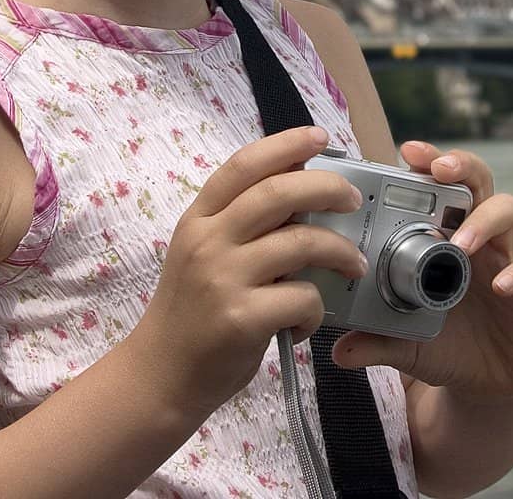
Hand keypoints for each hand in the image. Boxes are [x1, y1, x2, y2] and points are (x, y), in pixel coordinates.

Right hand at [125, 126, 368, 423]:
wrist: (159, 376)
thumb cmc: (192, 313)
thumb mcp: (204, 254)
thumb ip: (241, 223)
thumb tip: (301, 190)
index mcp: (199, 219)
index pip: (243, 165)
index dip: (285, 144)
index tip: (319, 137)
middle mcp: (208, 241)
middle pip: (278, 193)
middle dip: (327, 188)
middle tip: (352, 200)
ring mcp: (223, 278)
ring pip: (301, 243)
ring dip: (339, 251)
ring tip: (353, 264)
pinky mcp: (241, 318)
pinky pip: (302, 297)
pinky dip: (316, 308)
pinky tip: (303, 322)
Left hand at [331, 142, 512, 404]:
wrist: (489, 385)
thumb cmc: (447, 347)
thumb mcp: (406, 345)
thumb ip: (376, 342)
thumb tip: (339, 350)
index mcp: (443, 238)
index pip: (439, 187)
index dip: (428, 163)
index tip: (407, 151)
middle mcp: (476, 237)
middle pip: (477, 180)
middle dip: (460, 165)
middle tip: (438, 169)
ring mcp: (506, 257)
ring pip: (508, 210)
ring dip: (484, 219)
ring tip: (461, 244)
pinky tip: (502, 285)